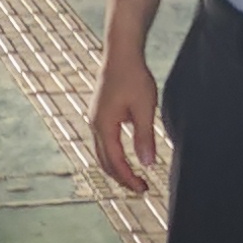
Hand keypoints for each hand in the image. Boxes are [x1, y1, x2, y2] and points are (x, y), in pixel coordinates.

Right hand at [93, 45, 162, 191]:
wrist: (121, 53)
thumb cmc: (133, 77)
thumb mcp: (144, 108)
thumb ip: (144, 137)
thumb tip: (147, 163)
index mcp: (104, 126)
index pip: (115, 162)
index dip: (129, 179)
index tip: (143, 189)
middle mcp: (95, 125)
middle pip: (104, 162)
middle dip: (121, 178)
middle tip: (140, 188)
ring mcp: (95, 119)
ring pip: (102, 153)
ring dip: (115, 168)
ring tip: (132, 177)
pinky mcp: (99, 114)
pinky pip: (103, 142)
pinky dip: (112, 155)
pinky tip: (125, 156)